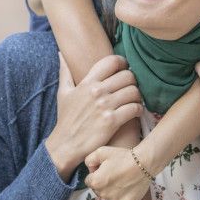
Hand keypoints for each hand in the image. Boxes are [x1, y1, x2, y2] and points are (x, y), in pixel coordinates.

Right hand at [46, 54, 142, 179]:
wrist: (66, 145)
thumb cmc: (66, 119)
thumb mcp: (63, 93)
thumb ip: (65, 72)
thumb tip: (62, 55)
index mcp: (87, 82)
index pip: (111, 62)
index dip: (122, 62)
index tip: (123, 69)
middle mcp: (97, 92)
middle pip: (127, 75)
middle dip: (132, 81)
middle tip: (130, 87)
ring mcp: (105, 106)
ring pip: (134, 91)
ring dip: (137, 96)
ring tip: (133, 100)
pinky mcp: (112, 121)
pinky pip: (135, 108)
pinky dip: (138, 109)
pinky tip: (134, 112)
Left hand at [84, 146, 150, 199]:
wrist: (143, 163)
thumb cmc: (122, 156)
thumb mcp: (101, 151)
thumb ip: (89, 160)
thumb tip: (90, 170)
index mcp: (96, 181)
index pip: (89, 181)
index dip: (96, 174)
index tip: (104, 170)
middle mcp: (103, 194)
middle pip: (97, 190)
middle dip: (102, 183)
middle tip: (113, 175)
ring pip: (105, 199)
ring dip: (109, 193)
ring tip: (120, 182)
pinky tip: (122, 194)